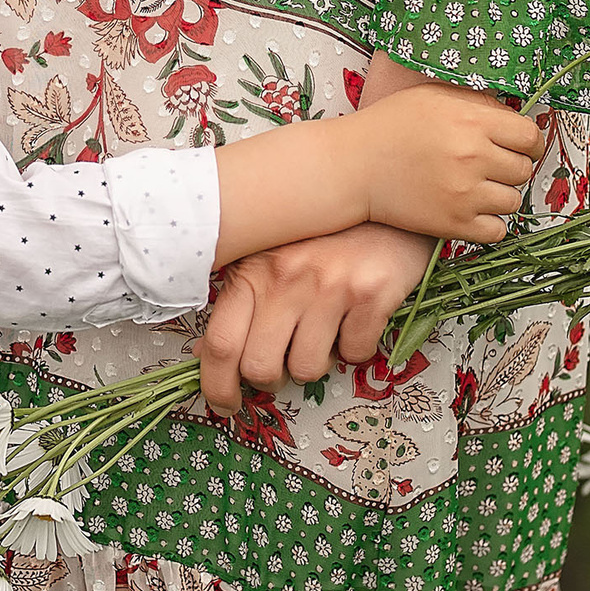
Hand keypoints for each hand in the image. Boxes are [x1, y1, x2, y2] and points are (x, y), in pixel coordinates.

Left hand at [198, 224, 433, 414]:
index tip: (224, 402)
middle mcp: (286, 277)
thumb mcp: (270, 254)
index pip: (219, 342)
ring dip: (314, 363)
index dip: (216, 385)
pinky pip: (355, 354)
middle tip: (280, 369)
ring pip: (307, 368)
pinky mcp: (371, 294)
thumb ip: (241, 298)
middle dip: (269, 381)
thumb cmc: (323, 229)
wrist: (382, 188)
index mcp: (252, 269)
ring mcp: (329, 286)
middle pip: (259, 367)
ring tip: (322, 333)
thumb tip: (207, 354)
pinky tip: (354, 317)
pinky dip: (355, 347)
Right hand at [345, 80, 542, 243]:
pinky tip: (471, 209)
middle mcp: (473, 157)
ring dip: (499, 195)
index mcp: (472, 121)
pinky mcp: (452, 224)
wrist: (352, 166)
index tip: (519, 146)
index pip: (531, 136)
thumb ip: (478, 103)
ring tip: (475, 187)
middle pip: (524, 170)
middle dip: (511, 167)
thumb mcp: (434, 96)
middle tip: (488, 165)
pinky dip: (489, 223)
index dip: (529, 142)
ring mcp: (464, 194)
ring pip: (513, 201)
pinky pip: (497, 230)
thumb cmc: (389, 126)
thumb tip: (514, 118)